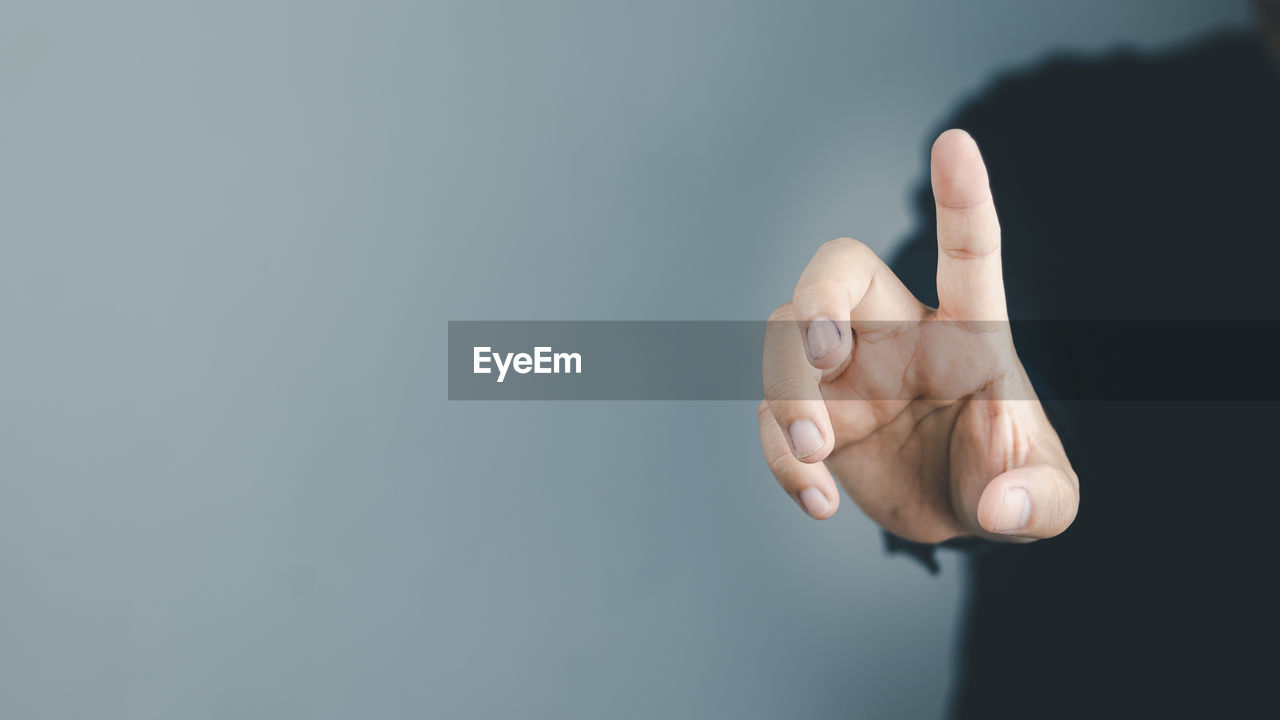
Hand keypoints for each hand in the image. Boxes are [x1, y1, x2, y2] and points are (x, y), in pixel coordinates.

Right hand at [758, 130, 1077, 542]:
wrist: (955, 515)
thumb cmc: (1008, 480)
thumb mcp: (1047, 499)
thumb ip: (1038, 499)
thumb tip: (1000, 507)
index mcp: (966, 334)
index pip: (966, 254)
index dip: (960, 199)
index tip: (955, 143)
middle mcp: (896, 336)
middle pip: (838, 272)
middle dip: (818, 299)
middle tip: (823, 352)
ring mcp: (844, 374)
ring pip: (785, 340)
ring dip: (787, 391)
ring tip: (815, 450)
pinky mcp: (810, 416)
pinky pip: (770, 417)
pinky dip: (782, 458)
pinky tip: (819, 501)